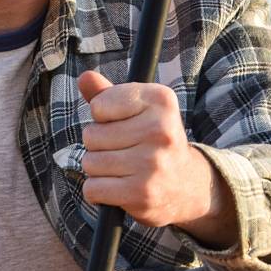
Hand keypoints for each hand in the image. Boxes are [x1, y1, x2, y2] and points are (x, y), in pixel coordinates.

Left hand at [78, 68, 235, 244]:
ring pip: (90, 162)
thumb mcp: (137, 111)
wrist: (185, 185)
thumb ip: (108, 93)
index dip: (102, 117)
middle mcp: (160, 129)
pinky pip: (93, 189)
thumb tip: (85, 78)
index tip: (123, 124)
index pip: (99, 106)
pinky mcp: (142, 193)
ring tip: (122, 169)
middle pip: (91, 135)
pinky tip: (118, 187)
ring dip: (97, 169)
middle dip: (98, 145)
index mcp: (161, 100)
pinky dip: (97, 191)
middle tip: (123, 151)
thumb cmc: (152, 141)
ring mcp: (152, 162)